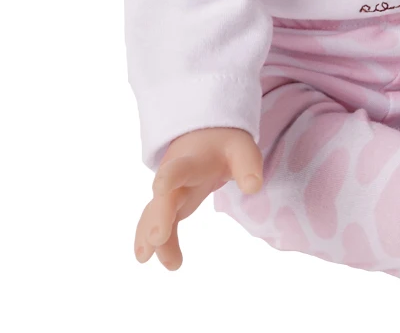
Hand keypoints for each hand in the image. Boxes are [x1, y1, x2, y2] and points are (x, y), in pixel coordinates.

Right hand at [134, 126, 262, 269]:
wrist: (205, 136)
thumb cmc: (224, 146)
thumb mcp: (241, 149)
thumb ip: (248, 166)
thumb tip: (253, 187)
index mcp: (193, 160)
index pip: (181, 166)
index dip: (172, 175)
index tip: (161, 186)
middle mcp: (174, 177)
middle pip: (164, 197)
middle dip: (159, 215)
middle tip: (157, 237)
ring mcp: (169, 193)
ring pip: (155, 214)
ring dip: (150, 234)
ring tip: (145, 258)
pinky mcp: (170, 206)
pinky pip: (161, 226)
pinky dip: (163, 245)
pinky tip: (171, 264)